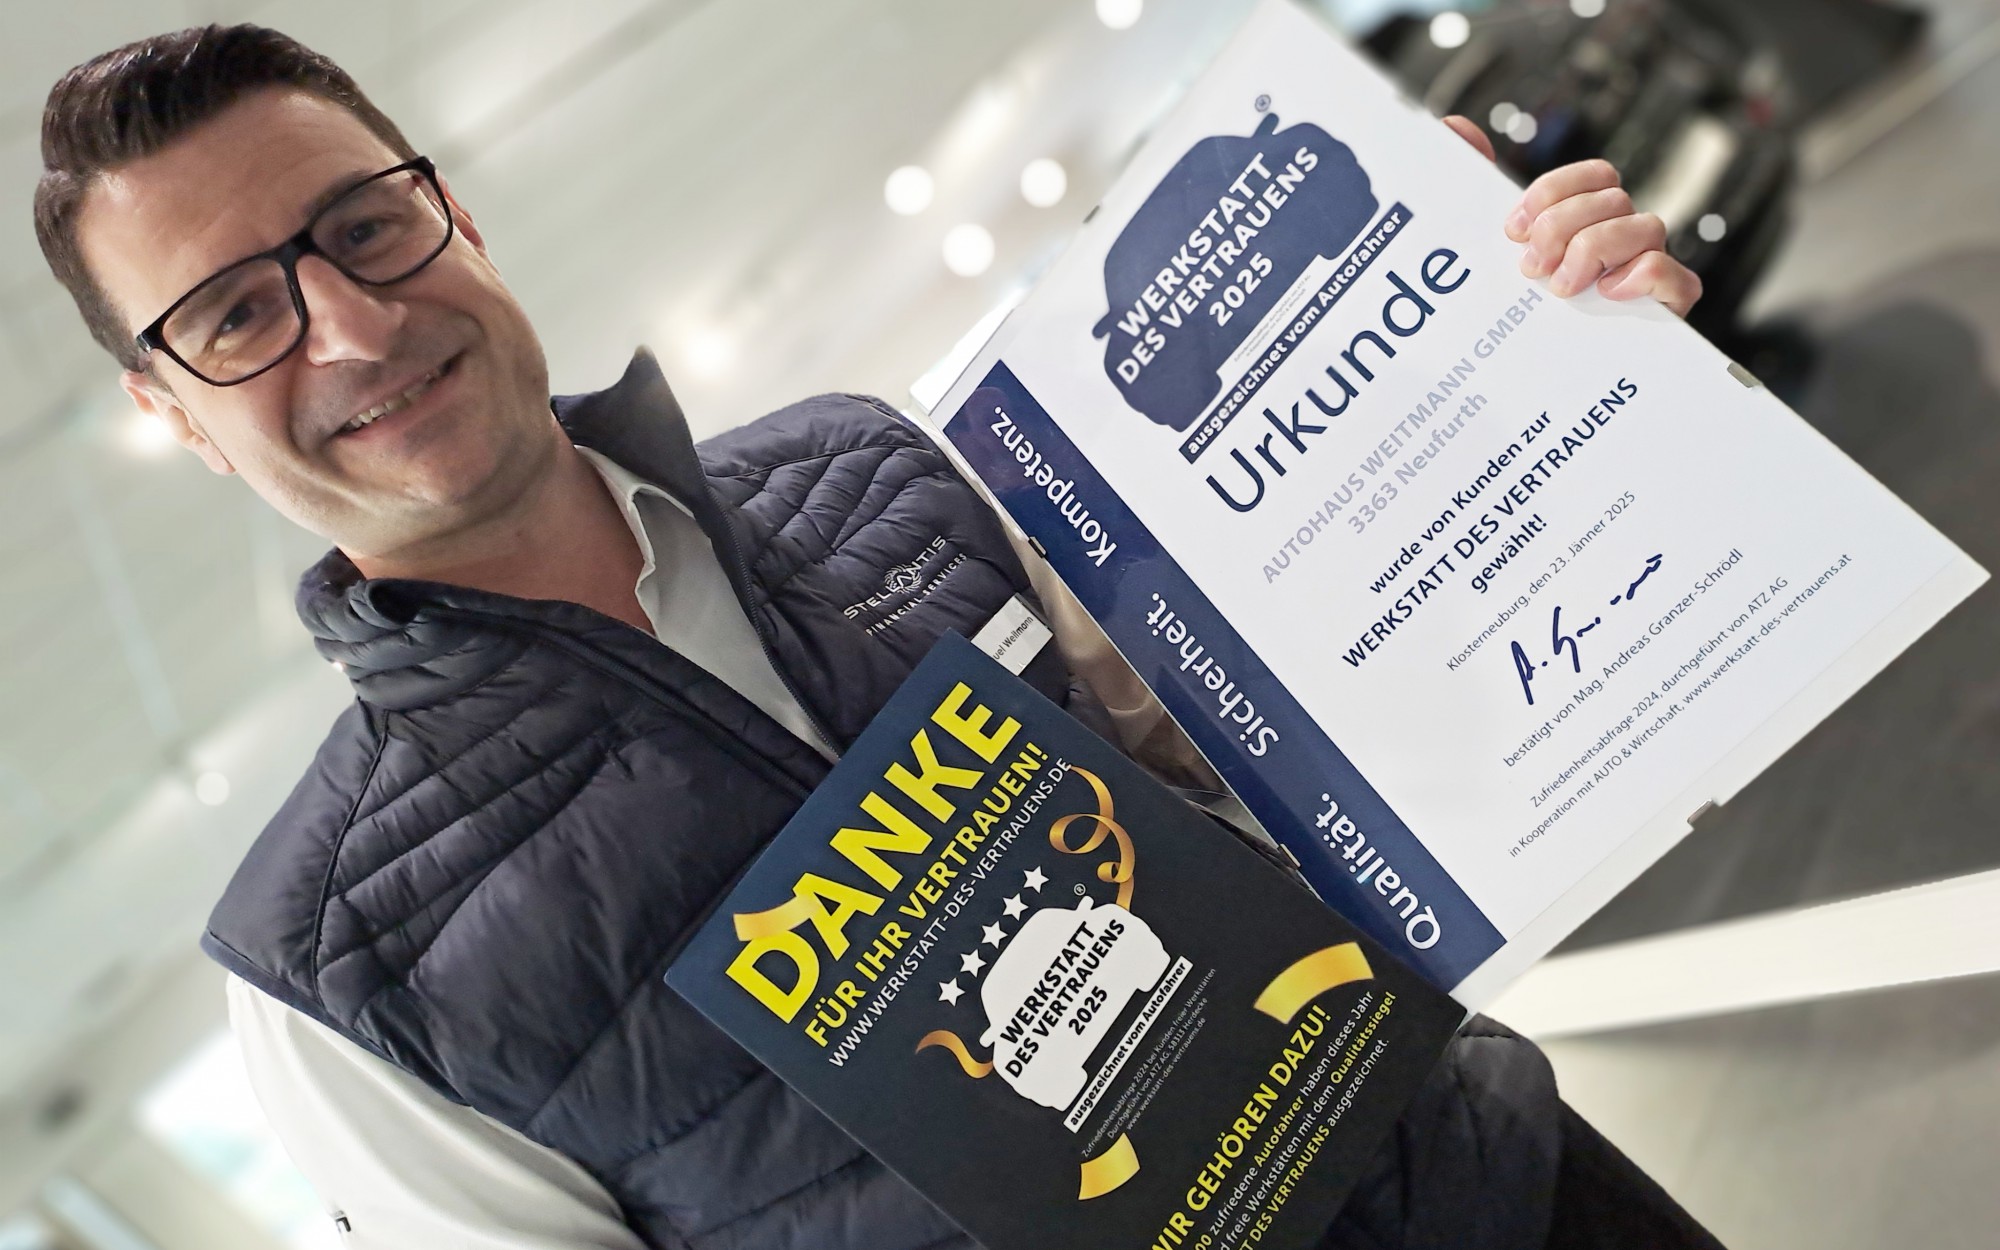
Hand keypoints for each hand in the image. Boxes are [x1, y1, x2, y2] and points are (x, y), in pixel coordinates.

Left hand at [1441, 115, 1701, 317]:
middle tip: (1530, 267)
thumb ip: (1470, 188)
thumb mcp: (1481, 256)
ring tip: (1560, 287)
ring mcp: (1647, 274)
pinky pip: (1676, 276)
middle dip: (1564, 226)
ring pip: (1648, 225)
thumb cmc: (1509, 321)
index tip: (1512, 229)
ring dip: (1596, 249)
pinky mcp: (1665, 310)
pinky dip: (1643, 277)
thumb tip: (1459, 129)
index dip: (1553, 192)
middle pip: (1614, 197)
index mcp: (1586, 225)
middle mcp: (1621, 243)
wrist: (1527, 398)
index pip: (1595, 175)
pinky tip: (1608, 294)